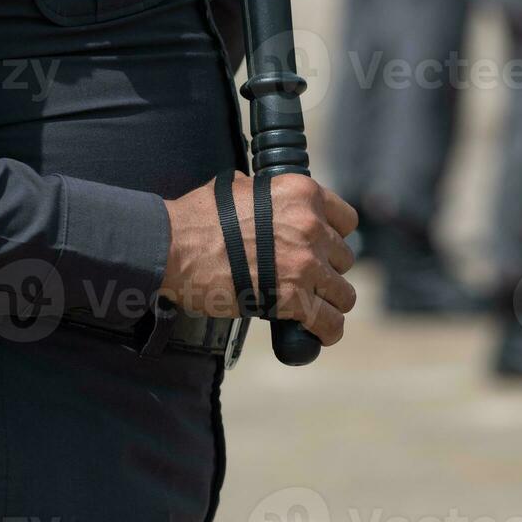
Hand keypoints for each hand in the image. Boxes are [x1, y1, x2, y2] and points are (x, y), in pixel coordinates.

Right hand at [161, 173, 358, 345]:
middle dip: (327, 270)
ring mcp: (305, 265)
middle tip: (306, 278)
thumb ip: (264, 194)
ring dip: (331, 301)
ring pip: (344, 292)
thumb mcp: (238, 188)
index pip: (347, 220)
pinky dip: (328, 331)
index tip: (322, 248)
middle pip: (344, 258)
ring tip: (317, 307)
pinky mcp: (293, 300)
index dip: (335, 236)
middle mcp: (312, 227)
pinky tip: (321, 333)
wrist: (174, 248)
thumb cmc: (197, 219)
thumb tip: (260, 195)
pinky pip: (330, 322)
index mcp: (302, 194)